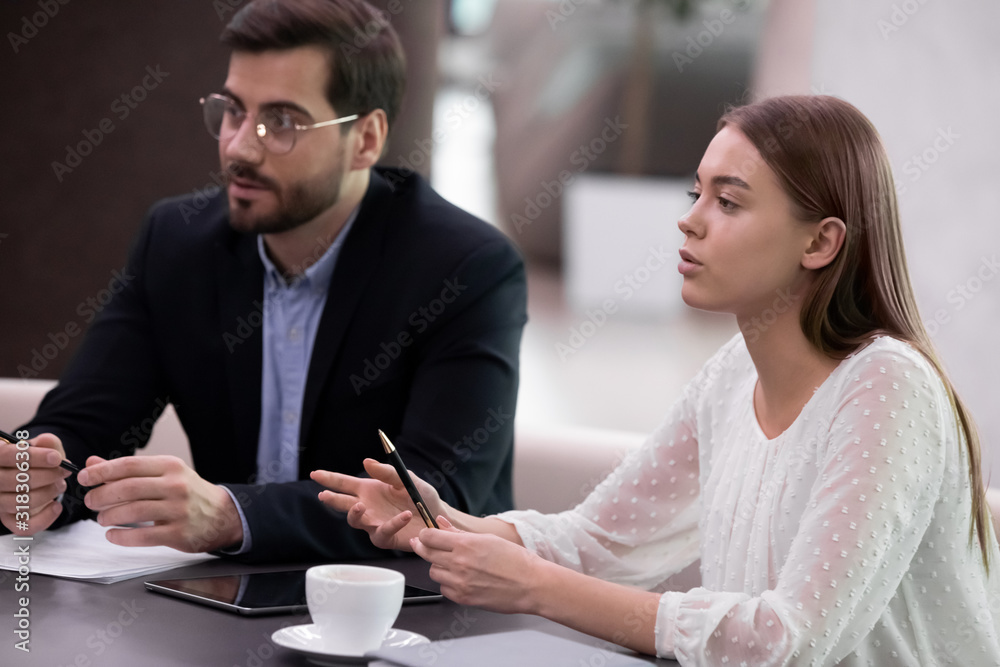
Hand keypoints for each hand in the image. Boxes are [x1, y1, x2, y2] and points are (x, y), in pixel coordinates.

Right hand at [0, 433, 68, 534]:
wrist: (40, 478)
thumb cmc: (39, 462)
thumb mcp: (44, 448)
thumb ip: (47, 442)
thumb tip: (46, 441)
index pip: (5, 456)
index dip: (33, 457)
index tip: (56, 458)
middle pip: (11, 481)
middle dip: (45, 476)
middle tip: (63, 472)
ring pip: (16, 503)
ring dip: (46, 494)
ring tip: (60, 485)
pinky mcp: (8, 520)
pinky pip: (23, 526)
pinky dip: (44, 518)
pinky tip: (57, 506)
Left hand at [77, 455, 241, 552]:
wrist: (223, 515)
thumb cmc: (188, 493)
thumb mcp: (164, 474)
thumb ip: (128, 470)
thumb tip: (93, 464)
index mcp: (170, 467)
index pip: (129, 465)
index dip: (102, 471)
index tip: (85, 477)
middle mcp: (175, 486)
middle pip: (128, 488)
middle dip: (101, 495)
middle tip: (91, 501)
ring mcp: (178, 510)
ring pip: (133, 512)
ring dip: (109, 516)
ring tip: (102, 518)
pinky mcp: (178, 534)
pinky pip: (142, 537)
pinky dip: (121, 537)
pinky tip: (113, 534)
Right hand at [311, 458, 446, 550]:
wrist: (439, 516)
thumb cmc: (422, 496)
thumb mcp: (406, 479)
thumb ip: (388, 472)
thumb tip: (366, 462)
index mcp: (369, 490)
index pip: (344, 483)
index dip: (329, 479)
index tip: (315, 474)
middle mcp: (368, 507)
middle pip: (343, 503)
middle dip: (332, 499)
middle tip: (324, 495)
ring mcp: (375, 523)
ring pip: (356, 521)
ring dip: (355, 514)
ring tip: (360, 506)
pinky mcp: (387, 538)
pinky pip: (382, 533)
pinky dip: (393, 524)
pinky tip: (405, 516)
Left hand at [410, 516, 545, 614]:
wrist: (530, 584)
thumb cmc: (514, 560)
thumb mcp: (487, 539)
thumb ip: (459, 532)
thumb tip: (440, 522)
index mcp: (465, 545)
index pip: (430, 537)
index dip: (424, 535)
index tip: (425, 535)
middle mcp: (459, 563)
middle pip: (427, 554)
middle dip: (424, 548)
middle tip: (425, 546)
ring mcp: (460, 582)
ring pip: (434, 572)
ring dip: (439, 567)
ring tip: (454, 564)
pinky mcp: (463, 598)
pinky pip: (444, 589)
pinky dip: (448, 583)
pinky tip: (461, 579)